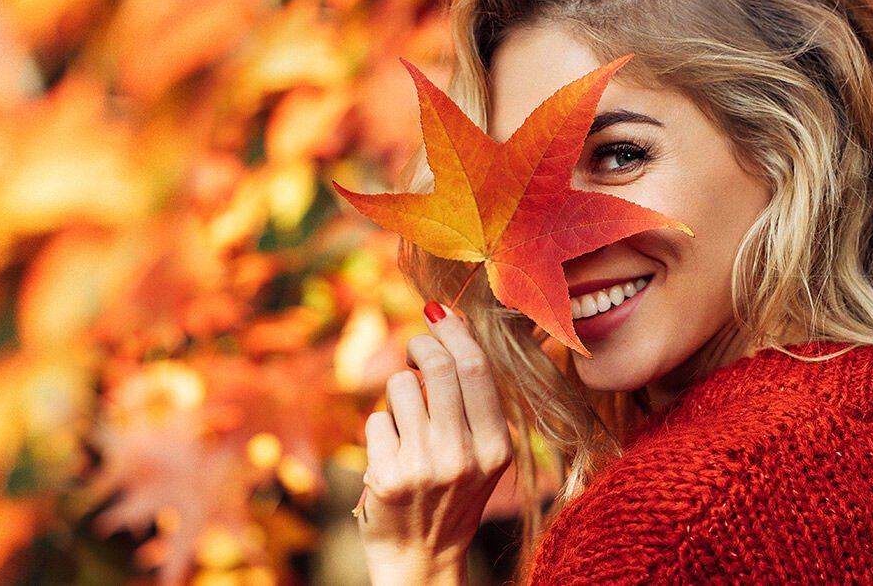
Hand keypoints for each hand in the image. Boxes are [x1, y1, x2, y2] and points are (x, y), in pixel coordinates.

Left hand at [357, 302, 512, 585]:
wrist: (422, 559)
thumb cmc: (452, 495)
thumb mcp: (483, 454)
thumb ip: (475, 400)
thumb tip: (452, 321)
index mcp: (496, 448)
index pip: (476, 369)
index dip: (453, 331)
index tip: (438, 313)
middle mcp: (464, 457)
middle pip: (439, 368)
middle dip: (420, 345)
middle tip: (413, 349)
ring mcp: (424, 467)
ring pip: (402, 387)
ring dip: (398, 394)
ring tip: (405, 424)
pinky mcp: (388, 477)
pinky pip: (376, 419)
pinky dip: (379, 428)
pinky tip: (390, 455)